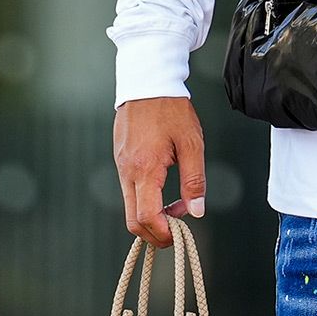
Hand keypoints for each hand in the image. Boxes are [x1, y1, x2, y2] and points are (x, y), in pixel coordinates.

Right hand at [113, 95, 206, 247]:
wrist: (147, 81)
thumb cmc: (171, 109)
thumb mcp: (191, 142)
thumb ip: (194, 179)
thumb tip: (196, 210)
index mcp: (144, 169)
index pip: (147, 216)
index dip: (163, 233)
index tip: (179, 234)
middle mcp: (127, 171)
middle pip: (132, 220)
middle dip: (154, 232)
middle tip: (177, 229)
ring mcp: (120, 166)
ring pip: (129, 206)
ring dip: (150, 215)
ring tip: (175, 207)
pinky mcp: (120, 159)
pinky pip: (129, 190)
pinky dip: (144, 199)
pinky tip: (163, 189)